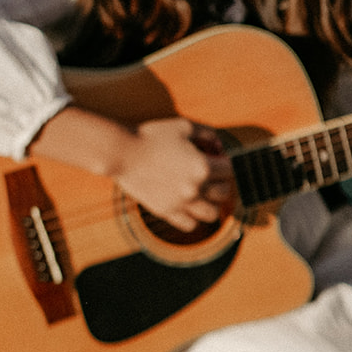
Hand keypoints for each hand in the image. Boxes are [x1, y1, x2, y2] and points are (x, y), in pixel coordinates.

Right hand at [112, 118, 233, 231]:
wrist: (122, 152)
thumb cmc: (152, 135)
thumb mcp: (184, 126)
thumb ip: (208, 133)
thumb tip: (219, 145)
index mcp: (203, 166)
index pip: (229, 169)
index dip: (224, 161)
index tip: (215, 157)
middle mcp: (196, 188)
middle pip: (224, 193)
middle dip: (221, 181)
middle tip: (211, 175)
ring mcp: (181, 203)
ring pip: (212, 214)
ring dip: (212, 204)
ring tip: (204, 195)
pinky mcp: (166, 212)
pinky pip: (190, 225)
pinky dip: (193, 218)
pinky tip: (188, 206)